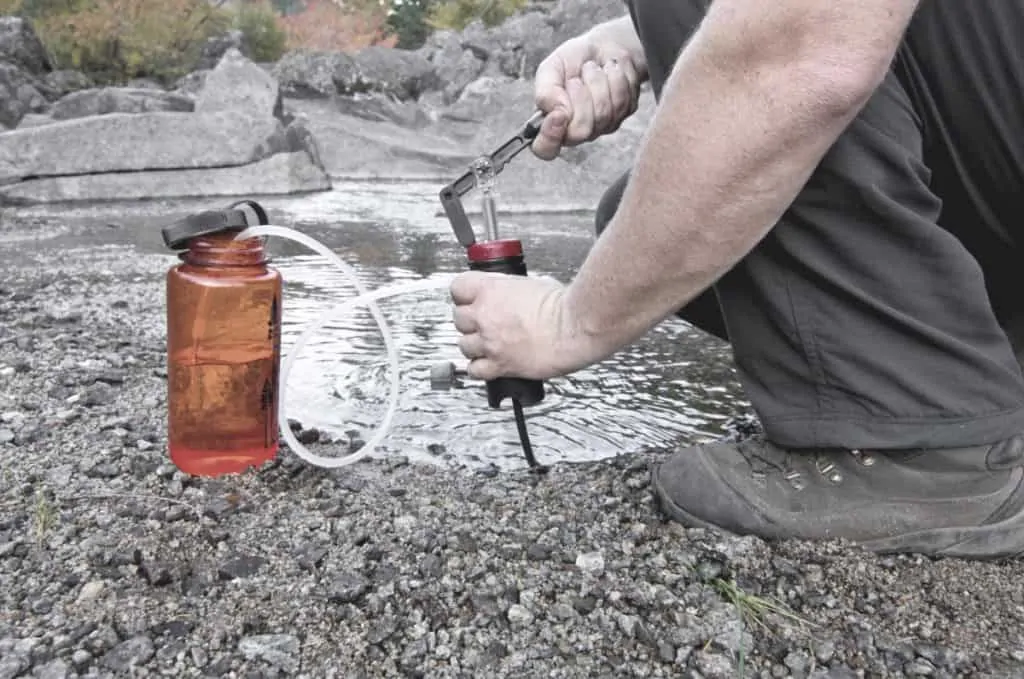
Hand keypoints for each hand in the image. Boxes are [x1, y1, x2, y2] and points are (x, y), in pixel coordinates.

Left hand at [449, 271, 597, 380]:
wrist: (576, 326)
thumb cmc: (564, 305)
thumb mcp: (533, 283)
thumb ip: (513, 291)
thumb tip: (512, 295)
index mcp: (491, 290)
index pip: (458, 289)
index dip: (464, 295)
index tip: (470, 299)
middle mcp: (485, 316)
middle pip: (458, 318)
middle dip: (470, 321)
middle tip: (484, 322)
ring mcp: (491, 342)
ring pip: (464, 345)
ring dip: (474, 344)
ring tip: (489, 343)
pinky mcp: (501, 365)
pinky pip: (475, 370)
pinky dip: (479, 368)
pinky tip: (489, 363)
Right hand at [531, 34, 642, 159]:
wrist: (604, 46)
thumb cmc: (574, 60)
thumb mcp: (551, 68)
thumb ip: (545, 91)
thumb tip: (555, 112)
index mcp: (551, 123)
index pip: (545, 149)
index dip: (550, 138)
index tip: (558, 114)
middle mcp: (575, 131)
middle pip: (580, 132)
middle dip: (580, 97)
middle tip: (577, 78)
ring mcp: (601, 126)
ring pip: (603, 115)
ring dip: (598, 83)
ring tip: (593, 70)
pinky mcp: (623, 115)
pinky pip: (621, 103)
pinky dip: (615, 79)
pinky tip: (609, 72)